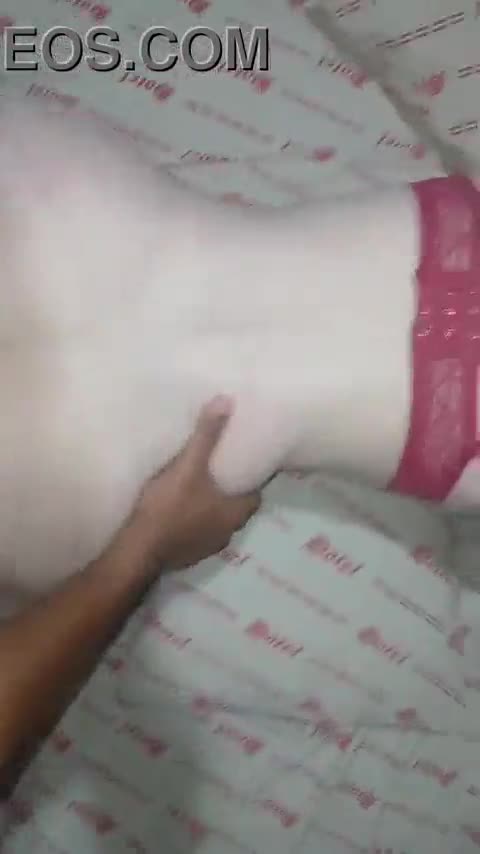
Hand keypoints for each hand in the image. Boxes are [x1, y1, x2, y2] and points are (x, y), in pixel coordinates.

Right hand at [132, 396, 260, 568]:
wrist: (137, 549)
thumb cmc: (169, 507)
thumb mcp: (188, 467)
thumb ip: (206, 436)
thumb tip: (226, 400)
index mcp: (234, 513)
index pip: (256, 495)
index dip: (253, 479)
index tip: (247, 462)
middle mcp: (227, 533)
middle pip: (237, 509)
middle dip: (232, 491)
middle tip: (223, 469)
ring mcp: (206, 547)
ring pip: (217, 522)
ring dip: (212, 508)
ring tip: (202, 486)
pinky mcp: (187, 554)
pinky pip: (198, 533)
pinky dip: (194, 521)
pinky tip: (181, 509)